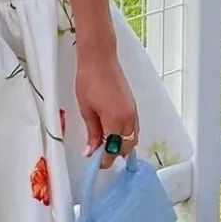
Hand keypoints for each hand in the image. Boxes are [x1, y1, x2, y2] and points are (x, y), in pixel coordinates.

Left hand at [76, 49, 138, 165]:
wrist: (100, 58)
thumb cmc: (89, 80)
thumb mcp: (86, 110)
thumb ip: (92, 133)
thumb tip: (91, 151)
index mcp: (116, 121)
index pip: (113, 150)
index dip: (105, 160)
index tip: (95, 163)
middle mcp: (129, 119)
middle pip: (127, 147)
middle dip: (115, 154)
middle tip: (100, 156)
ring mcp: (134, 112)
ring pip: (133, 138)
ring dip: (122, 145)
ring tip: (106, 146)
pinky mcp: (133, 105)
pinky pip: (134, 128)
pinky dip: (126, 135)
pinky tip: (114, 134)